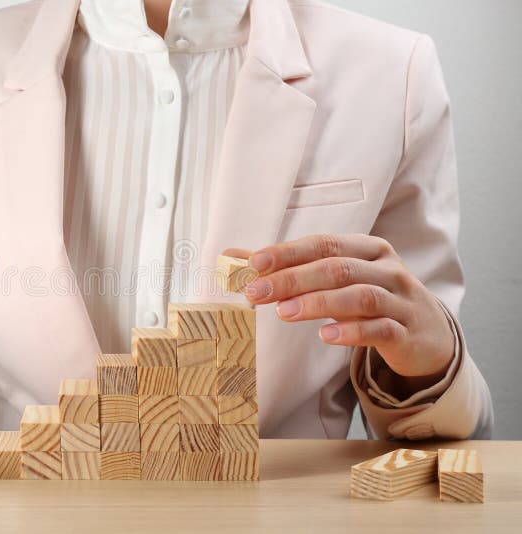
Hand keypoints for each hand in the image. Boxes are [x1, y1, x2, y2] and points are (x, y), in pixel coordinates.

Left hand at [225, 234, 455, 381]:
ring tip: (283, 312)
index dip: (288, 252)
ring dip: (318, 302)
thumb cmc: (372, 299)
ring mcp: (400, 300)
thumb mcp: (336, 280)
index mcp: (368, 249)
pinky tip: (326, 335)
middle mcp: (386, 269)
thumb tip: (232, 257)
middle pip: (337, 268)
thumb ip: (288, 268)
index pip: (324, 244)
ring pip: (359, 295)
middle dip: (293, 279)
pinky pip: (380, 328)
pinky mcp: (407, 332)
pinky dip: (353, 331)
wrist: (427, 334)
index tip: (254, 263)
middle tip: (256, 292)